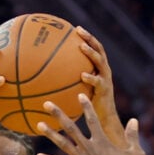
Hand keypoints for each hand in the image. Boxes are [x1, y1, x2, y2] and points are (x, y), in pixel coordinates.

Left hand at [37, 95, 142, 154]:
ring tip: (39, 123)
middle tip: (46, 103)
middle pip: (70, 127)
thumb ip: (132, 136)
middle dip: (58, 114)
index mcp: (102, 141)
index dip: (86, 106)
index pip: (92, 119)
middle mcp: (88, 147)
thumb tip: (134, 121)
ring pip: (62, 143)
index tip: (79, 95)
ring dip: (50, 133)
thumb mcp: (135, 153)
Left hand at [76, 27, 122, 144]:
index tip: (76, 29)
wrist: (105, 125)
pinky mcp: (105, 93)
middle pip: (99, 51)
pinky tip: (82, 75)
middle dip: (90, 39)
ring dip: (91, 53)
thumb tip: (48, 83)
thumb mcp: (79, 95)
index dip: (88, 39)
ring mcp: (106, 82)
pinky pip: (98, 83)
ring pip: (100, 63)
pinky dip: (91, 78)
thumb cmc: (90, 110)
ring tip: (81, 47)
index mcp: (100, 72)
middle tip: (79, 31)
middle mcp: (104, 74)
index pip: (95, 51)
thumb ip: (70, 87)